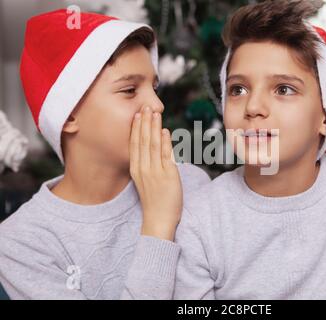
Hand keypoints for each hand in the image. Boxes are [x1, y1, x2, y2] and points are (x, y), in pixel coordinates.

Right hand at [130, 107, 181, 240]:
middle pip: (143, 141)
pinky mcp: (168, 176)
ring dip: (154, 128)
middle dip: (144, 123)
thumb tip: (154, 149)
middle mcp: (143, 169)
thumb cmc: (154, 201)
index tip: (138, 114)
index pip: (135, 144)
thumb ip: (148, 165)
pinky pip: (166, 155)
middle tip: (146, 107)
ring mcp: (155, 172)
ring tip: (154, 113)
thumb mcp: (146, 181)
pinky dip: (165, 142)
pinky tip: (165, 131)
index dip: (136, 128)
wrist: (159, 220)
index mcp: (136, 169)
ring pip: (153, 145)